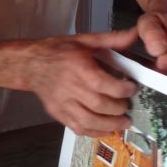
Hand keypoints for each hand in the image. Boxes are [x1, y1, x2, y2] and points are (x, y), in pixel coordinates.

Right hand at [21, 29, 139, 135]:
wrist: (29, 64)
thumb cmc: (58, 51)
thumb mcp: (85, 40)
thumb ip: (112, 39)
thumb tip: (136, 33)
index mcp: (78, 67)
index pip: (103, 84)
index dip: (122, 89)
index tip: (132, 88)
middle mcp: (70, 87)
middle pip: (99, 105)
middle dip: (119, 109)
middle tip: (128, 106)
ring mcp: (63, 103)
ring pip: (89, 121)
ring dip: (110, 125)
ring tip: (123, 122)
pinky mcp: (58, 113)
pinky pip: (78, 128)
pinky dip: (95, 132)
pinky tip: (106, 129)